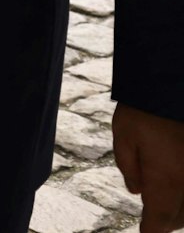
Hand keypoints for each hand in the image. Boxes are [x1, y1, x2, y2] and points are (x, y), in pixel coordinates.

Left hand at [115, 102, 183, 231]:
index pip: (159, 220)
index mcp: (165, 180)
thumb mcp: (124, 136)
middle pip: (179, 218)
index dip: (151, 231)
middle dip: (165, 221)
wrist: (172, 85)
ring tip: (164, 199)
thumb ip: (130, 167)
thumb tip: (137, 191)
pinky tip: (174, 181)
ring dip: (179, 210)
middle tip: (152, 218)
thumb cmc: (145, 108)